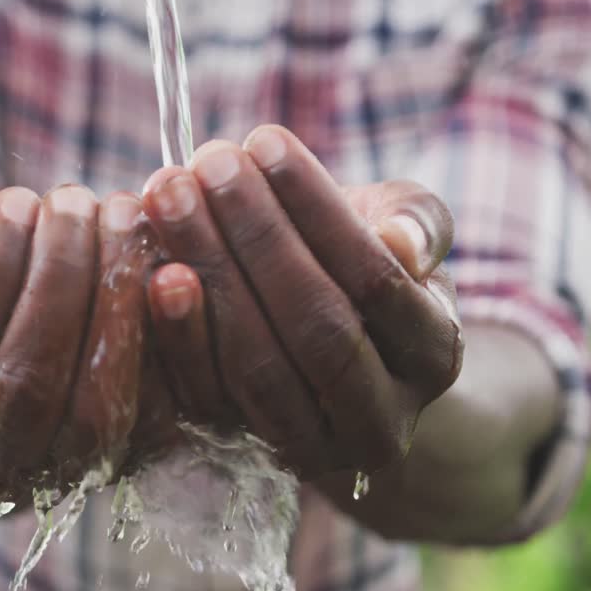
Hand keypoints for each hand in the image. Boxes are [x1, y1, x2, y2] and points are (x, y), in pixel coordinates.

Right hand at [0, 186, 166, 497]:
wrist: (37, 360)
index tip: (16, 199)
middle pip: (28, 382)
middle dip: (56, 279)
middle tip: (74, 200)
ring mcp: (68, 464)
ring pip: (93, 404)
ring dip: (112, 299)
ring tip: (119, 215)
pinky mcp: (137, 452)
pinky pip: (157, 407)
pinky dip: (167, 334)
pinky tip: (167, 259)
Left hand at [140, 125, 463, 483]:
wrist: (333, 350)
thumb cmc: (365, 265)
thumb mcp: (404, 232)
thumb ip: (416, 222)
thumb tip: (400, 242)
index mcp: (435, 357)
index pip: (376, 280)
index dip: (317, 209)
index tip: (264, 139)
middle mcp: (381, 420)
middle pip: (317, 330)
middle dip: (257, 237)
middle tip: (207, 162)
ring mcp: (311, 448)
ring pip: (258, 367)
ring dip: (209, 273)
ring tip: (169, 194)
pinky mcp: (245, 452)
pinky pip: (208, 398)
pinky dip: (178, 335)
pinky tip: (155, 269)